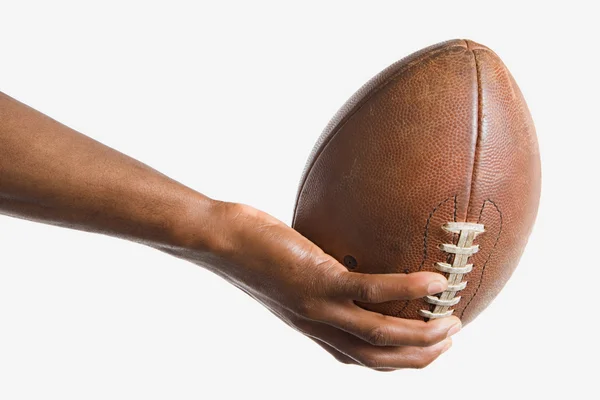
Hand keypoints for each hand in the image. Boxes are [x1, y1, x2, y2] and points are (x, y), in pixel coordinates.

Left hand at [168, 200, 461, 370]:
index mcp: (313, 325)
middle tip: (450, 340)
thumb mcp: (288, 271)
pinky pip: (372, 291)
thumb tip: (337, 257)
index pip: (359, 357)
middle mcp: (318, 325)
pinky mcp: (318, 282)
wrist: (217, 243)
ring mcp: (318, 307)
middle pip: (377, 359)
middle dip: (418, 358)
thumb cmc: (250, 249)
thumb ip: (315, 275)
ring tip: (453, 322)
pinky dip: (407, 290)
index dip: (396, 361)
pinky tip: (435, 281)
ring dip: (422, 335)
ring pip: (381, 336)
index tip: (423, 348)